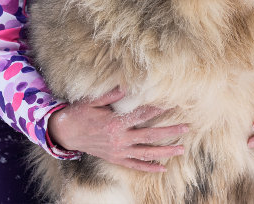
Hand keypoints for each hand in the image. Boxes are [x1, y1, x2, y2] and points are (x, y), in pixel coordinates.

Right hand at [48, 87, 188, 172]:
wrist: (66, 133)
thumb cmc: (80, 113)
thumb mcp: (93, 100)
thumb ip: (112, 95)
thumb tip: (128, 85)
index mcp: (116, 122)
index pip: (142, 114)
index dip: (158, 108)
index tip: (173, 103)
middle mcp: (120, 139)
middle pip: (150, 135)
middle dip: (170, 131)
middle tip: (186, 127)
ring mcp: (119, 151)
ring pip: (147, 152)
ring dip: (165, 152)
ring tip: (182, 149)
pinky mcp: (116, 158)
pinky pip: (135, 165)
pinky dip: (149, 168)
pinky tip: (162, 168)